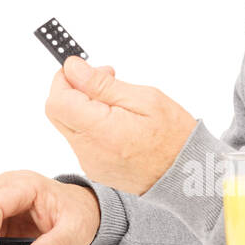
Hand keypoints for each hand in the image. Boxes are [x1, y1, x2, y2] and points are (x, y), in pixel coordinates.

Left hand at [45, 55, 198, 195]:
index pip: (57, 102)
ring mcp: (89, 162)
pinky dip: (90, 124)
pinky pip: (80, 139)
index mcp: (102, 132)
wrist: (188, 176)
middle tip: (104, 80)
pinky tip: (116, 121)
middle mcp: (89, 151)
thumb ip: (102, 84)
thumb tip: (72, 68)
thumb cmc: (174, 137)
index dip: (65, 80)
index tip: (83, 70)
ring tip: (117, 102)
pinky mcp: (94, 168)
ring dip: (83, 106)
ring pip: (68, 124)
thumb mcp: (144, 99)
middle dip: (72, 90)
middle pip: (57, 113)